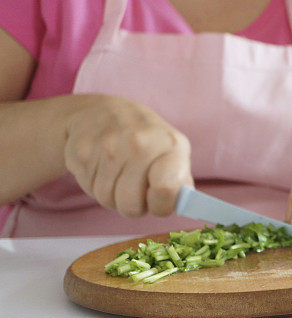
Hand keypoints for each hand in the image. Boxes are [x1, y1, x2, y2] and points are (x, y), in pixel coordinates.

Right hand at [63, 95, 193, 217]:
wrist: (100, 111)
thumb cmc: (145, 139)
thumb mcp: (172, 151)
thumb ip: (180, 182)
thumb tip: (184, 205)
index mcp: (170, 145)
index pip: (167, 190)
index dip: (161, 205)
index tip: (157, 199)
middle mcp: (140, 143)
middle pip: (132, 205)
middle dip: (134, 205)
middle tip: (135, 187)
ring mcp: (108, 147)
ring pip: (108, 200)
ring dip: (113, 195)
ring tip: (118, 174)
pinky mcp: (81, 152)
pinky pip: (89, 190)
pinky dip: (95, 185)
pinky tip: (102, 166)